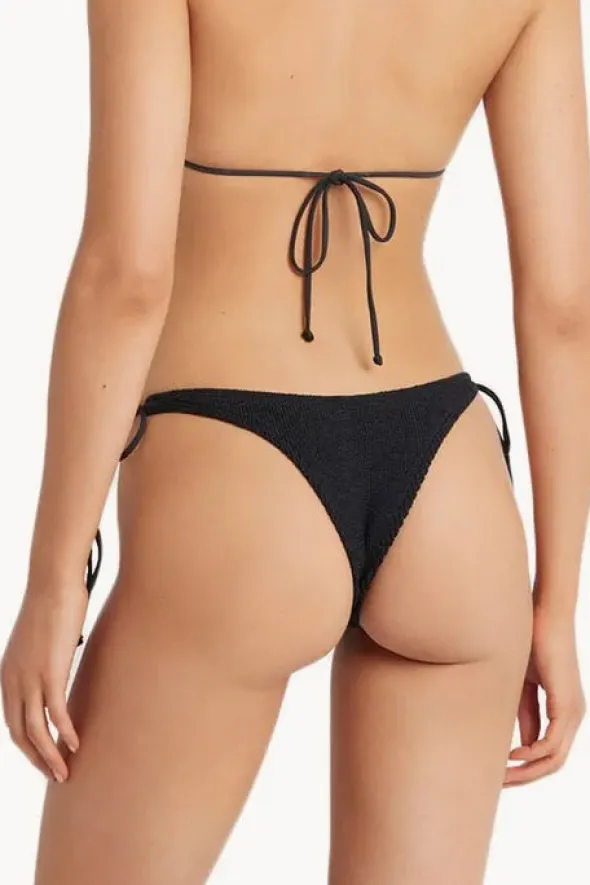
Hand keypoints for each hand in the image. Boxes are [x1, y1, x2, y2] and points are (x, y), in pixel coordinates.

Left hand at [1, 581, 87, 781]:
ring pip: (35, 730)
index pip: (12, 721)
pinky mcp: (49, 672)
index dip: (27, 744)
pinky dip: (65, 732)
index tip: (44, 757)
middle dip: (36, 758)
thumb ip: (45, 659)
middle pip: (19, 733)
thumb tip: (58, 665)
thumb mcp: (41, 640)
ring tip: (64, 771)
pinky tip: (76, 743)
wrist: (52, 583)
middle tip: (55, 774)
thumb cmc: (51, 604)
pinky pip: (55, 712)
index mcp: (8, 674)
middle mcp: (12, 681)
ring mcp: (29, 678)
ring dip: (49, 755)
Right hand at [504, 606, 585, 785]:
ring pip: (554, 759)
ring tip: (502, 775)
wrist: (545, 615)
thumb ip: (525, 715)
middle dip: (524, 777)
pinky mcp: (567, 705)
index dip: (523, 768)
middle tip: (497, 783)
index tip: (497, 772)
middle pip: (552, 763)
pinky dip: (532, 755)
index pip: (548, 754)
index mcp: (563, 713)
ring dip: (527, 772)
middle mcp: (573, 717)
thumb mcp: (522, 687)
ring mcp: (573, 713)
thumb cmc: (532, 642)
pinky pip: (552, 744)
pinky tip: (512, 755)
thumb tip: (521, 746)